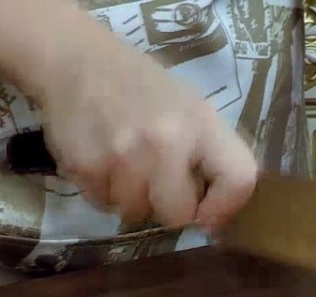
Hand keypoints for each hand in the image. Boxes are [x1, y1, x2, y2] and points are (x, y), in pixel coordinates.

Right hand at [28, 30, 258, 230]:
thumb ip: (208, 154)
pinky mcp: (86, 167)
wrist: (76, 62)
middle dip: (167, 206)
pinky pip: (102, 203)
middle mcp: (165, 142)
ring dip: (130, 197)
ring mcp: (123, 157)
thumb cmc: (141, 86)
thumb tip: (213, 213)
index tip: (207, 212)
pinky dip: (102, 189)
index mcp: (201, 124)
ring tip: (124, 162)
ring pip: (135, 213)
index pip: (238, 180)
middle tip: (155, 179)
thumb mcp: (189, 107)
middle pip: (178, 215)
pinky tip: (102, 158)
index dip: (225, 207)